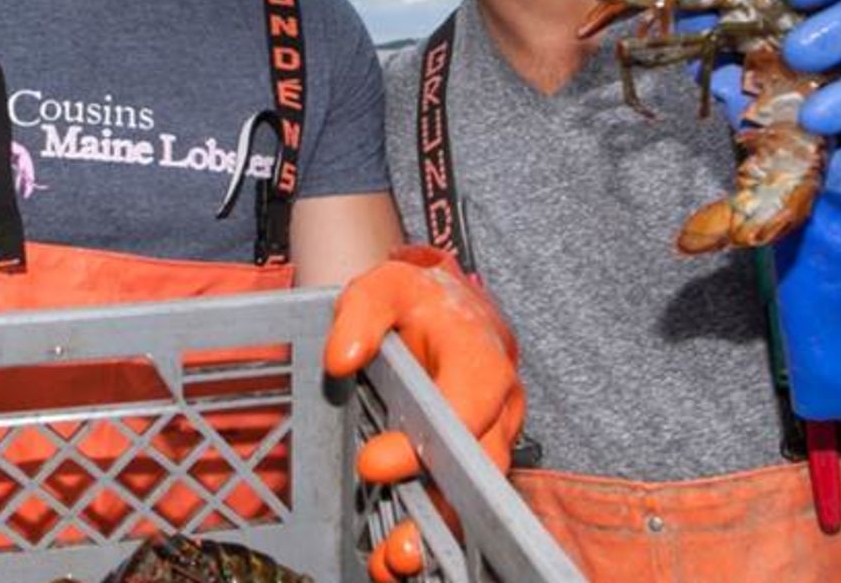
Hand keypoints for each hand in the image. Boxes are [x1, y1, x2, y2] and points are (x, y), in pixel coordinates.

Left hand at [325, 247, 524, 579]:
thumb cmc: (418, 301)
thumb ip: (361, 314)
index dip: (427, 442)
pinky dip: (433, 531)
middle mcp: (499, 405)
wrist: (445, 308)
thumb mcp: (384, 285)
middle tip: (397, 544)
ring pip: (476, 494)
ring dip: (439, 533)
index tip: (373, 463)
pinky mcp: (476, 458)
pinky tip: (393, 558)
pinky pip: (462, 498)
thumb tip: (341, 359)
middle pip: (482, 466)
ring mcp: (492, 437)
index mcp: (482, 358)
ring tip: (395, 562)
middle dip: (441, 506)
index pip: (467, 406)